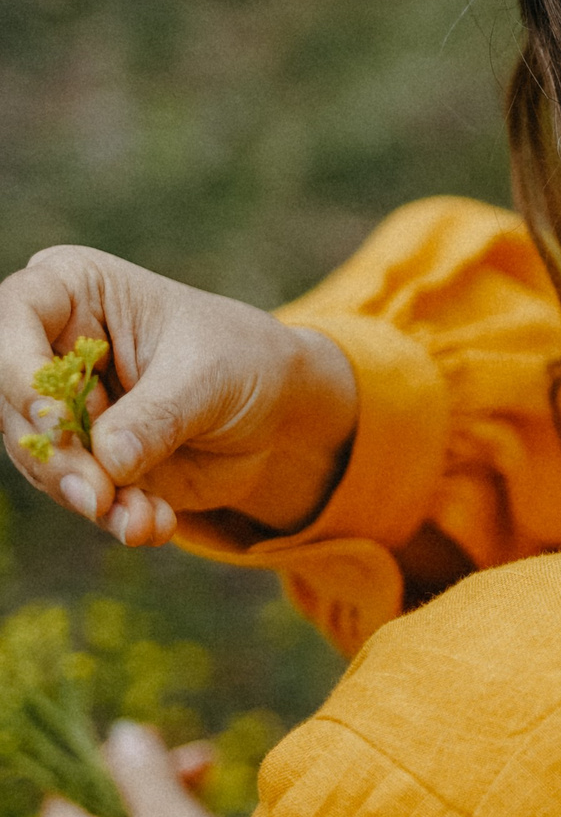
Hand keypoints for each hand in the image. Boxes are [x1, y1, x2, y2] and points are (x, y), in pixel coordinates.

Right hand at [1, 247, 357, 544]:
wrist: (277, 404)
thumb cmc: (242, 359)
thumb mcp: (210, 375)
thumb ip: (156, 415)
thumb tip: (109, 460)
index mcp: (72, 291)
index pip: (11, 320)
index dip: (20, 374)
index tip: (54, 422)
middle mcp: (50, 348)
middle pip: (16, 405)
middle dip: (57, 458)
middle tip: (100, 494)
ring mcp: (62, 407)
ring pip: (41, 458)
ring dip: (89, 497)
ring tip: (142, 518)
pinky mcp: (84, 457)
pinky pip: (79, 492)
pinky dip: (114, 515)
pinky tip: (152, 526)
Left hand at [41, 721, 236, 816]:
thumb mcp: (169, 815)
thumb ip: (142, 772)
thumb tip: (120, 732)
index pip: (69, 789)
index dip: (112, 761)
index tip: (161, 747)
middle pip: (101, 812)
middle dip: (150, 782)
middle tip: (206, 765)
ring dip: (165, 810)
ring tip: (214, 797)